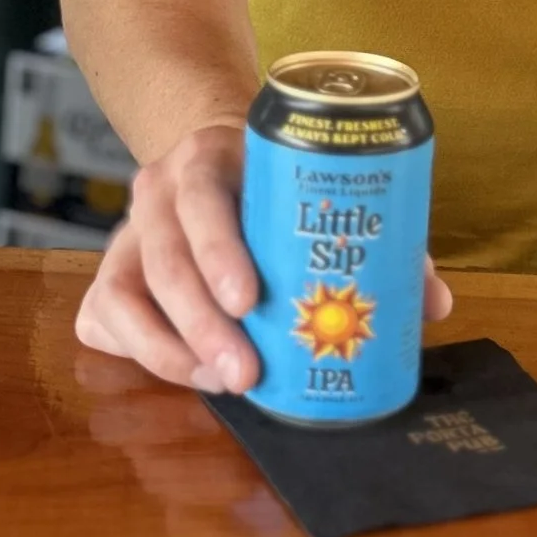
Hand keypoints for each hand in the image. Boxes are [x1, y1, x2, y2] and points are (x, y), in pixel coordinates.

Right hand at [76, 119, 455, 392]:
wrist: (207, 151)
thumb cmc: (275, 182)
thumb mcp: (317, 190)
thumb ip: (376, 240)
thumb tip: (432, 305)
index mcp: (210, 158)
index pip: (201, 198)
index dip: (220, 251)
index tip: (249, 301)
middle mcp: (157, 192)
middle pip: (164, 260)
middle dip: (202, 326)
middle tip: (245, 374)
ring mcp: (127, 233)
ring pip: (123, 296)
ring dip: (171, 351)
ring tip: (222, 385)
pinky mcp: (111, 271)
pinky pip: (104, 318)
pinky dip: (139, 352)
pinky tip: (187, 373)